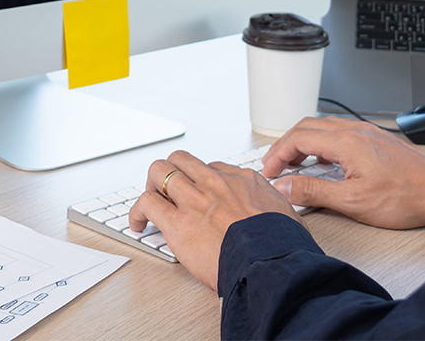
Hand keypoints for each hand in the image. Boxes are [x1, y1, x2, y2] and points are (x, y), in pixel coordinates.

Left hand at [128, 150, 304, 290]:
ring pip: (159, 171)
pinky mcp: (179, 223)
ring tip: (150, 205)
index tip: (196, 194)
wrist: (274, 264)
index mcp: (243, 180)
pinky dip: (137, 212)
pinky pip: (147, 203)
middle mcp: (216, 183)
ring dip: (151, 187)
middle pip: (180, 160)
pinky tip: (138, 224)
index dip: (198, 181)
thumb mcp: (287, 213)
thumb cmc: (283, 246)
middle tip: (167, 192)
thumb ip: (273, 206)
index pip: (210, 168)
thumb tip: (275, 211)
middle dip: (170, 173)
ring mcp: (196, 200)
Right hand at [262, 116, 424, 229]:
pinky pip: (338, 132)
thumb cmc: (405, 197)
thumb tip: (284, 186)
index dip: (277, 155)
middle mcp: (354, 131)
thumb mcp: (353, 201)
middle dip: (285, 145)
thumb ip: (314, 192)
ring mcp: (365, 133)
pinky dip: (320, 143)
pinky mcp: (375, 139)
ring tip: (294, 163)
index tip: (270, 172)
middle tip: (275, 165)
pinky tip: (323, 161)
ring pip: (322, 127)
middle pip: (306, 127)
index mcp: (346, 143)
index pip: (297, 138)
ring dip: (302, 142)